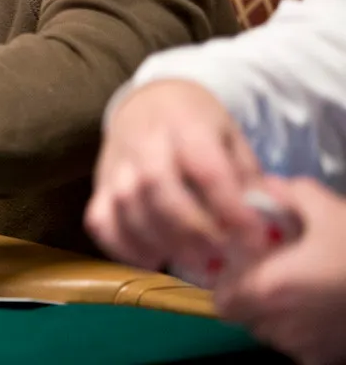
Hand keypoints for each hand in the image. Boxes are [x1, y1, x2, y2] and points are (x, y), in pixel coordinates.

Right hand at [85, 80, 263, 273]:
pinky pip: (100, 220)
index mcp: (187, 125)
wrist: (149, 102)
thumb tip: (269, 226)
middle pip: (158, 188)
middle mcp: (145, 142)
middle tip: (221, 262)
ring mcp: (116, 164)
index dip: (230, 208)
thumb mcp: (231, 139)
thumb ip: (247, 180)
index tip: (255, 240)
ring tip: (197, 267)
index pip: (205, 168)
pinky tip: (153, 259)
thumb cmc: (198, 127)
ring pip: (126, 206)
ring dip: (161, 243)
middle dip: (191, 231)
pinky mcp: (98, 185)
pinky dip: (123, 246)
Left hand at [216, 176, 345, 364]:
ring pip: (269, 333)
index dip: (228, 283)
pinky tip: (319, 312)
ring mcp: (302, 346)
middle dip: (250, 297)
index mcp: (269, 287)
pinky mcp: (324, 359)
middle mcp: (279, 323)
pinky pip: (298, 348)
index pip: (222, 298)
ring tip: (299, 291)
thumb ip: (285, 194)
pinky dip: (301, 334)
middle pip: (244, 317)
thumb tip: (263, 188)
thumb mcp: (326, 208)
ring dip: (274, 315)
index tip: (244, 267)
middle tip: (272, 275)